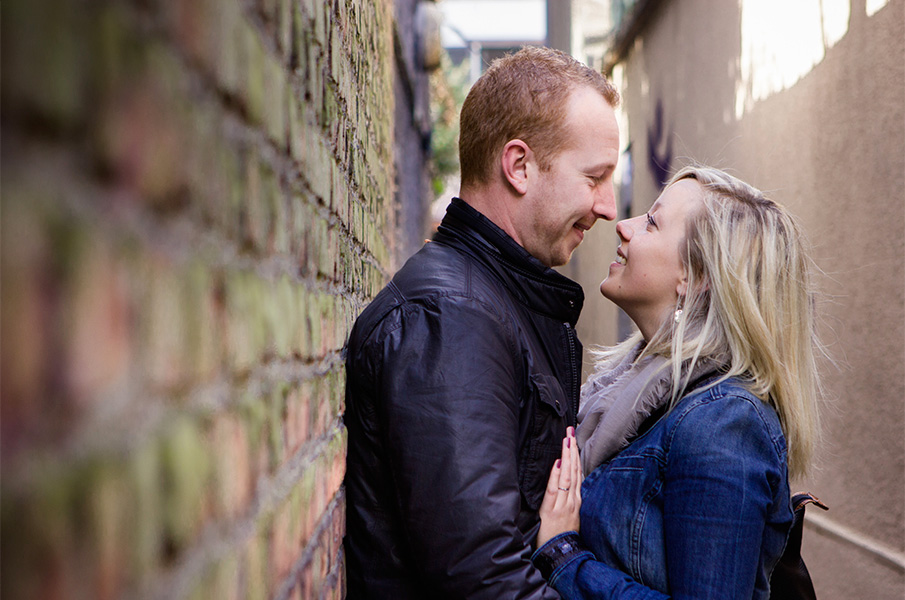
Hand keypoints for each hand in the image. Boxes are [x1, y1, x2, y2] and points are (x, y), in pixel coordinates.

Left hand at [537, 426, 581, 547]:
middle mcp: (572, 500)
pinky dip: (557, 476)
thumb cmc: (562, 536)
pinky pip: (555, 491)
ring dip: (567, 457)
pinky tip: (558, 463)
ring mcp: (564, 505)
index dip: (575, 455)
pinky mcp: (552, 511)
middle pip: (574, 470)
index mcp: (576, 500)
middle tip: (570, 430)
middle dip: (572, 449)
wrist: (561, 555)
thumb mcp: (570, 516)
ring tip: (566, 440)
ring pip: (567, 477)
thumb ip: (569, 498)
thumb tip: (564, 479)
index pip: (577, 473)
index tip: (573, 439)